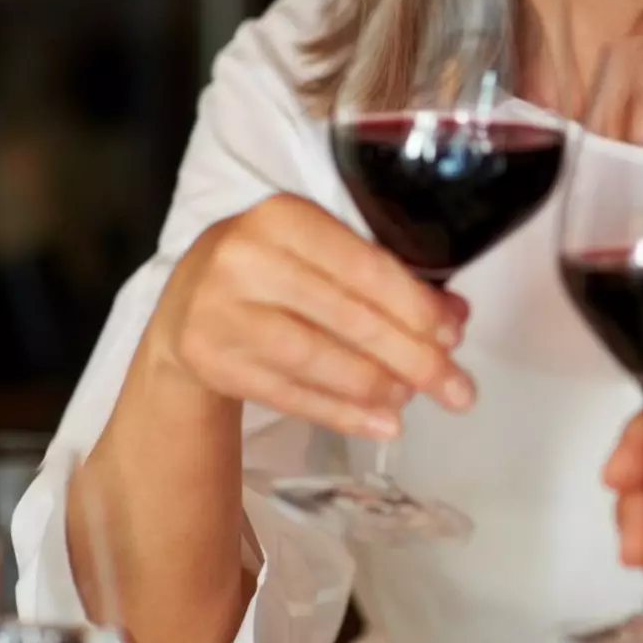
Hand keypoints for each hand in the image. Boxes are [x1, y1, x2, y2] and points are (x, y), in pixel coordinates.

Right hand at [146, 195, 473, 438]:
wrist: (185, 308)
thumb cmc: (272, 273)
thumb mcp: (321, 256)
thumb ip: (385, 280)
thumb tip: (454, 318)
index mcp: (283, 218)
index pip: (364, 267)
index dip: (415, 307)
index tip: (453, 338)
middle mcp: (246, 259)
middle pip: (348, 318)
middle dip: (413, 358)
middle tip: (457, 389)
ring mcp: (221, 312)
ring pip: (319, 360)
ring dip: (377, 387)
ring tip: (413, 400)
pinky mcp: (211, 361)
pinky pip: (290, 394)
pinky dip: (342, 414)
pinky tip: (381, 424)